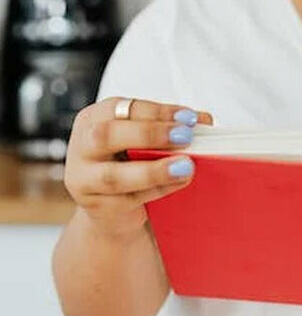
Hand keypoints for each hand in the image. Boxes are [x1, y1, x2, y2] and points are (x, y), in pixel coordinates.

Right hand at [64, 97, 212, 239]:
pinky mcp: (94, 206)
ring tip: (186, 166)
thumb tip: (205, 121)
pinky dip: (157, 190)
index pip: (124, 108)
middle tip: (185, 137)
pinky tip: (179, 182)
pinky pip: (127, 199)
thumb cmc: (132, 162)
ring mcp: (83, 178)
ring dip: (153, 171)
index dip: (158, 112)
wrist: (113, 207)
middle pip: (107, 136)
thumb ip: (170, 128)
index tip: (189, 117)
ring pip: (113, 176)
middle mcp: (82, 145)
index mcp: (95, 118)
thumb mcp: (146, 140)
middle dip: (149, 134)